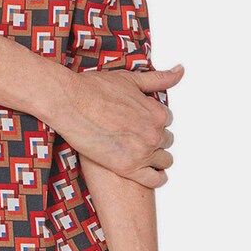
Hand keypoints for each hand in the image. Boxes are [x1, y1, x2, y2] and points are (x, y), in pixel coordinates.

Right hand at [51, 64, 182, 187]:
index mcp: (157, 113)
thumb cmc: (95, 88)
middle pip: (166, 141)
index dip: (152, 120)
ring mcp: (142, 152)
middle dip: (153, 138)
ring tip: (139, 153)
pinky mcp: (128, 168)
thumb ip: (159, 78)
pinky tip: (146, 172)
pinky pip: (154, 180)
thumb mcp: (130, 79)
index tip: (140, 121)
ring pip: (163, 161)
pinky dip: (155, 178)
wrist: (70, 102)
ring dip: (155, 157)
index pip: (167, 121)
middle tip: (134, 136)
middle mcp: (154, 133)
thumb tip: (180, 70)